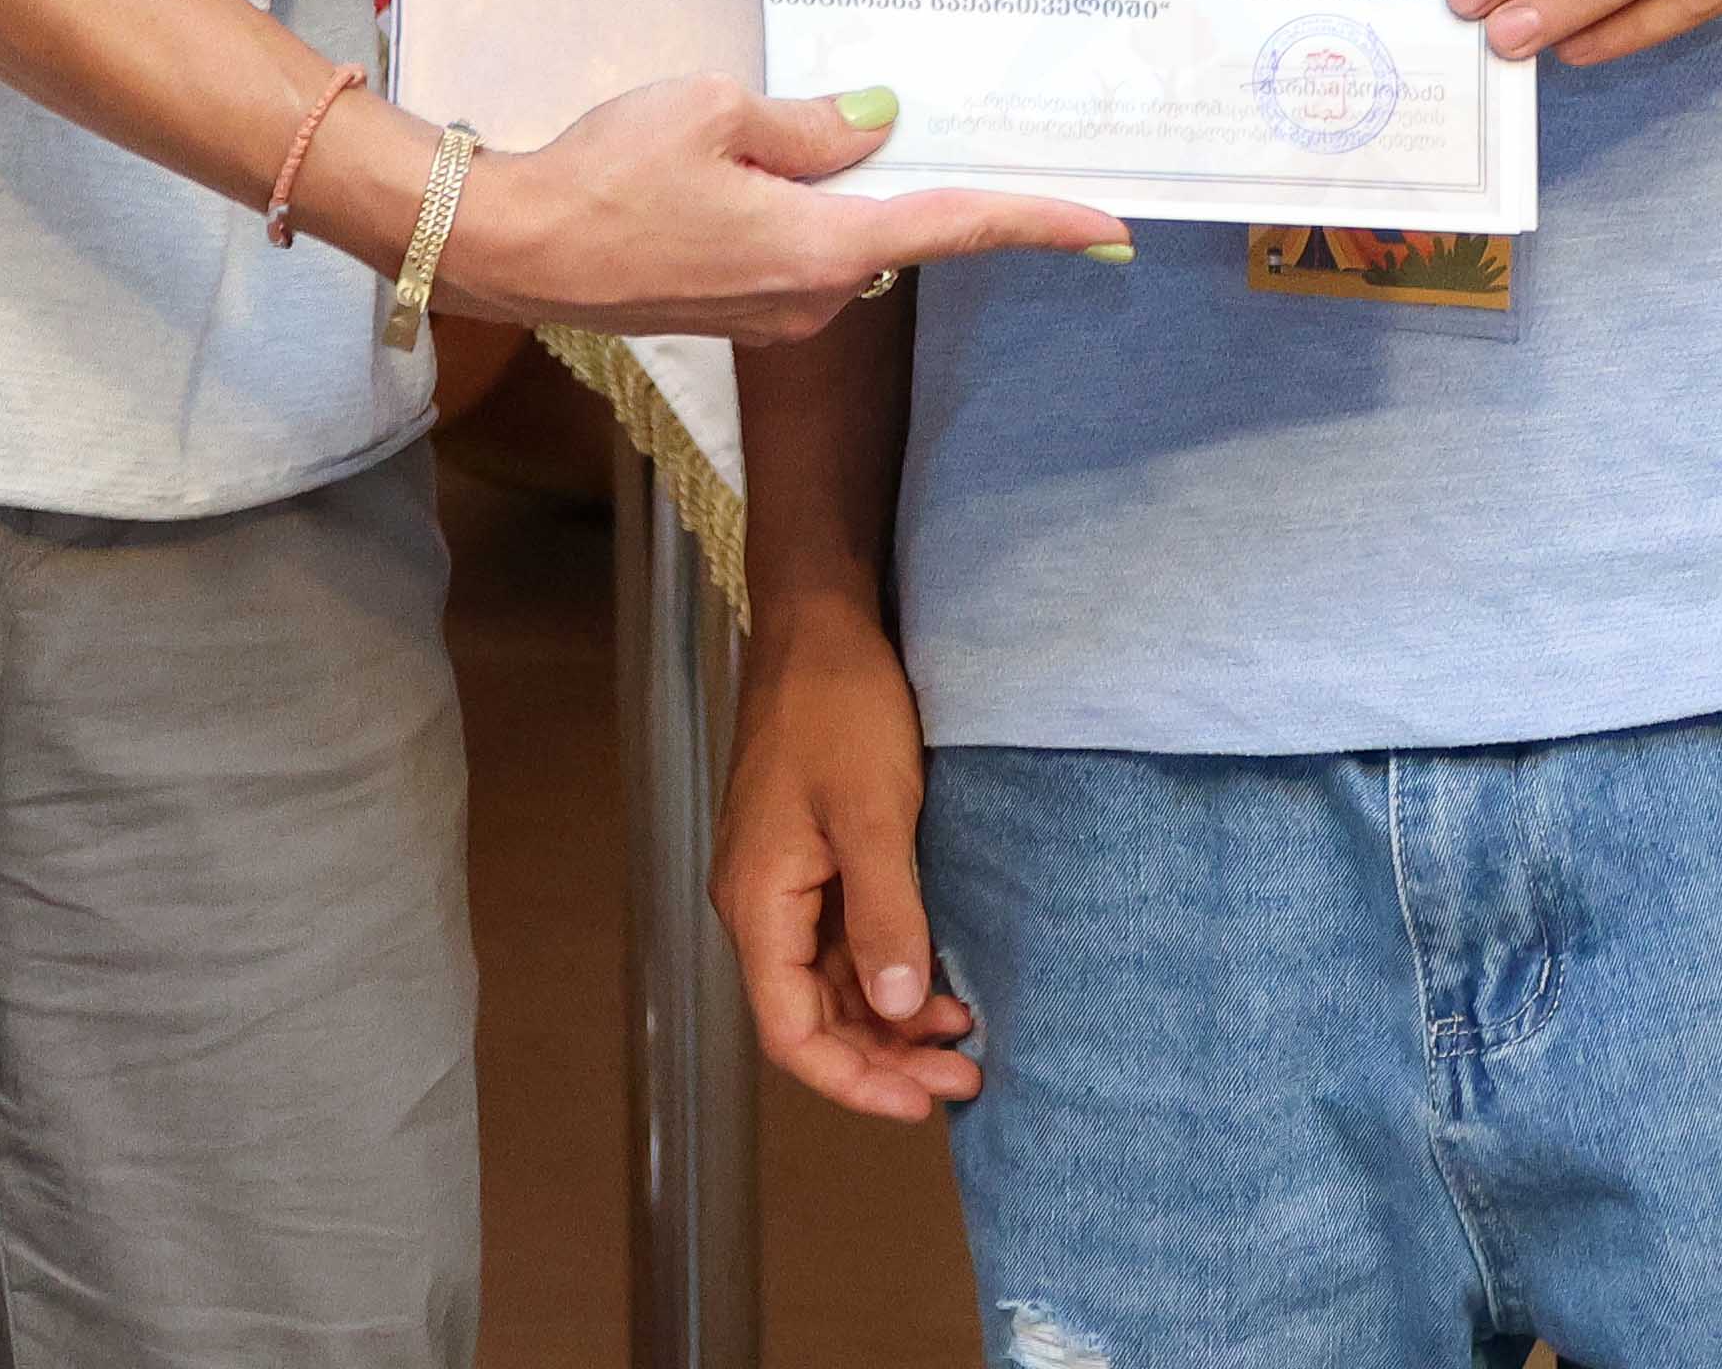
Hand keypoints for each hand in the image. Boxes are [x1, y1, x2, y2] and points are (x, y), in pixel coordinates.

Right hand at [436, 76, 1123, 341]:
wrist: (514, 247)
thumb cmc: (608, 174)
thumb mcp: (719, 112)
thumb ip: (813, 124)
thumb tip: (880, 120)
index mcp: (824, 247)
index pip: (959, 227)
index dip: (1042, 223)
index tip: (1111, 228)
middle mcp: (814, 297)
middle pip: (898, 224)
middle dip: (905, 170)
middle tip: (915, 111)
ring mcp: (773, 314)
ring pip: (840, 234)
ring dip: (831, 186)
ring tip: (765, 127)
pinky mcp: (734, 312)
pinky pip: (795, 250)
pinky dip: (794, 210)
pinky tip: (743, 167)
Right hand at [721, 601, 979, 1119]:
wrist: (820, 620)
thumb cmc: (838, 705)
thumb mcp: (873, 812)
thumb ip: (884, 913)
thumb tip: (895, 1008)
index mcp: (758, 903)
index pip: (791, 1032)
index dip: (855, 1080)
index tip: (925, 1100)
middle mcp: (761, 904)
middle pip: (812, 1017)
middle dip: (883, 1057)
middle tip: (963, 1075)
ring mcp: (786, 879)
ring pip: (832, 982)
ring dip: (890, 1016)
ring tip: (963, 1031)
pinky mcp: (812, 855)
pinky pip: (845, 938)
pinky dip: (890, 966)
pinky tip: (939, 974)